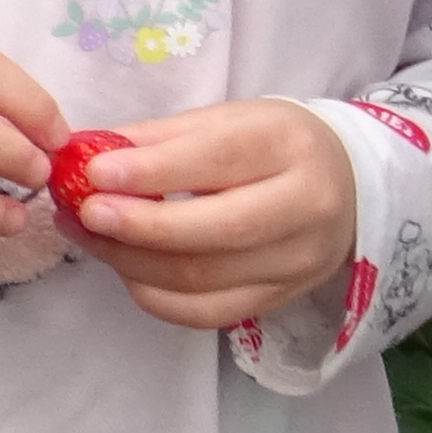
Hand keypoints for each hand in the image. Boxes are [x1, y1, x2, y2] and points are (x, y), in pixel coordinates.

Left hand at [62, 101, 357, 333]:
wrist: (347, 185)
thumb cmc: (271, 144)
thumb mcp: (225, 119)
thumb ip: (158, 137)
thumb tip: (87, 154)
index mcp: (288, 146)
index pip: (217, 161)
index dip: (152, 171)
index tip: (94, 172)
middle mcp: (303, 208)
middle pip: (214, 231)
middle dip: (138, 226)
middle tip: (84, 213)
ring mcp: (295, 263)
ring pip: (202, 278)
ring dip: (130, 261)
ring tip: (87, 235)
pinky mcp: (278, 299)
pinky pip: (204, 312)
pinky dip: (153, 294)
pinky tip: (122, 266)